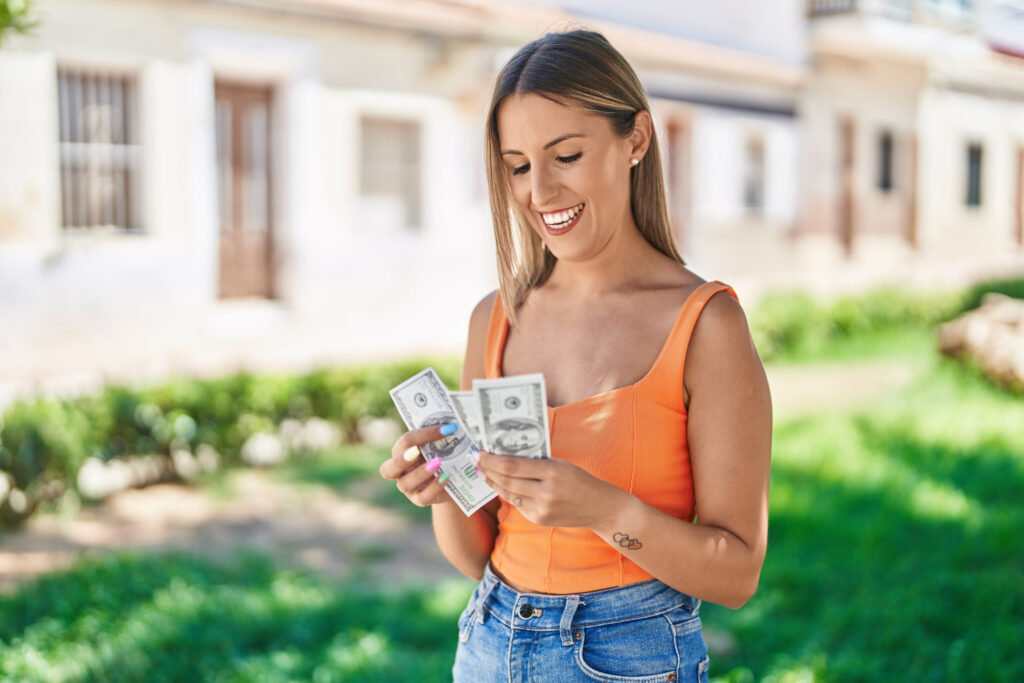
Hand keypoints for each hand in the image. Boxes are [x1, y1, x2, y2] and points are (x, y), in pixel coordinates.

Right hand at [379, 424, 456, 506]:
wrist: (450, 478)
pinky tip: (446, 477)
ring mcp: (408, 488)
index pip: (406, 442)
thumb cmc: (440, 454)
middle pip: (388, 469)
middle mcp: (399, 472)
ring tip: (438, 462)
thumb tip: (451, 425)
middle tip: (416, 450)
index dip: (425, 434)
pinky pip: (423, 497)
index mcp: (400, 453)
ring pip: (405, 483)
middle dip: (401, 459)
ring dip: (421, 472)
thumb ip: (438, 436)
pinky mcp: (420, 499)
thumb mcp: (438, 444)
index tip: (446, 429)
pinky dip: (434, 487)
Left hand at [473, 451, 622, 528]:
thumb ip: (535, 461)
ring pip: (508, 494)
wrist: (599, 507)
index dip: (491, 460)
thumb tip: (504, 454)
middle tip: (475, 460)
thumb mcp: (560, 464)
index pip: (513, 466)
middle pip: (507, 480)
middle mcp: (546, 492)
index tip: (478, 453)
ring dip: (492, 482)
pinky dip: (507, 493)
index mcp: (553, 472)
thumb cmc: (579, 480)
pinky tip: (499, 484)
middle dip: (487, 470)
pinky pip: (517, 503)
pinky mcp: (539, 519)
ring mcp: (542, 509)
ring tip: (482, 472)